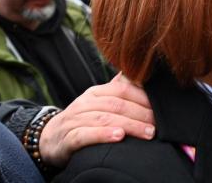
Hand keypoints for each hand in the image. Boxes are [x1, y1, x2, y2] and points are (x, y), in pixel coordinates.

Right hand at [39, 73, 154, 166]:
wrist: (50, 138)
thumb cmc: (83, 119)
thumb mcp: (99, 102)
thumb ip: (119, 89)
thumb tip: (143, 74)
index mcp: (96, 92)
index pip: (122, 89)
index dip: (143, 98)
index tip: (161, 108)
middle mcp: (86, 102)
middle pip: (117, 105)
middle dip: (141, 114)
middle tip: (158, 125)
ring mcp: (75, 119)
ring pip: (105, 119)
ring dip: (129, 125)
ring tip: (147, 132)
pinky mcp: (68, 138)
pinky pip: (86, 135)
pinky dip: (103, 135)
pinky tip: (119, 137)